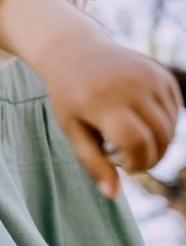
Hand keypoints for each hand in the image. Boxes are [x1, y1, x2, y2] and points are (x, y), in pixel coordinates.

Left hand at [39, 35, 181, 198]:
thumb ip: (92, 162)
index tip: (121, 163)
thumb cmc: (69, 95)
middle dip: (149, 157)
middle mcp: (128, 85)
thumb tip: (112, 195)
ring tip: (129, 134)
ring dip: (157, 142)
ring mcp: (148, 76)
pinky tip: (139, 117)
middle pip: (160, 139)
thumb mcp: (71, 127)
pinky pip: (175, 113)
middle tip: (127, 153)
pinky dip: (163, 124)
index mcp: (101, 100)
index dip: (135, 163)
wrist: (74, 51)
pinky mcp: (160, 73)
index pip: (136, 144)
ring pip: (171, 129)